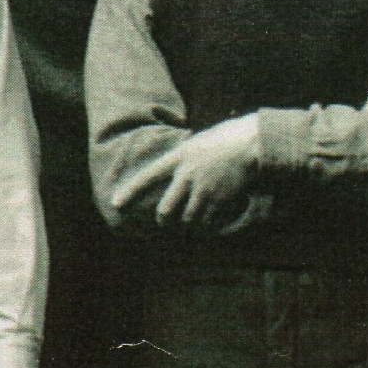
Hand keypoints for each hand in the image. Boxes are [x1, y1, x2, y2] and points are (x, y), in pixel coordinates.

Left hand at [116, 114, 258, 227]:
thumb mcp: (195, 143)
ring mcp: (203, 189)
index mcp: (178, 157)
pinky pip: (206, 222)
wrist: (252, 142)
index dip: (130, 192)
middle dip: (164, 222)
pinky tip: (208, 222)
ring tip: (191, 224)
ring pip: (186, 220)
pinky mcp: (219, 199)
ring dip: (187, 226)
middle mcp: (186, 175)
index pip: (147, 177)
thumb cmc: (224, 140)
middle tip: (166, 224)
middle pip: (165, 211)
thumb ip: (181, 160)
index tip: (115, 204)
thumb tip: (171, 176)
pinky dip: (206, 227)